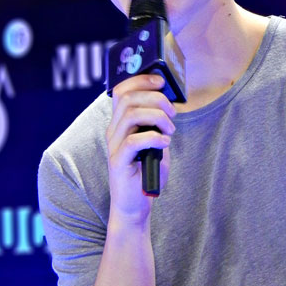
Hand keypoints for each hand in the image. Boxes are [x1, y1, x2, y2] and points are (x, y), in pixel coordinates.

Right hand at [107, 73, 175, 219]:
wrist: (135, 205)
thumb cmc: (147, 172)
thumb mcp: (156, 141)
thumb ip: (158, 123)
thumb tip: (169, 104)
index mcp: (120, 123)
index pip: (121, 90)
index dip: (141, 80)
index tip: (162, 82)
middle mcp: (113, 131)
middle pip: (128, 98)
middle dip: (155, 98)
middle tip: (172, 113)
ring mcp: (114, 146)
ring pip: (131, 115)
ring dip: (157, 117)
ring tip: (169, 131)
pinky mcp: (118, 162)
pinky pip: (133, 141)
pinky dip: (154, 138)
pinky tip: (164, 144)